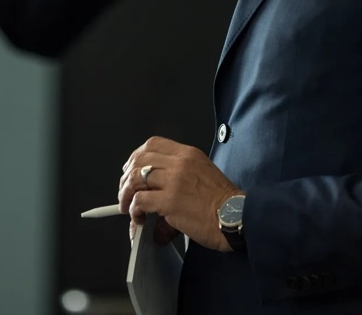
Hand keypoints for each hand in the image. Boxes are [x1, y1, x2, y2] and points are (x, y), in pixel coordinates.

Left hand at [118, 136, 241, 252]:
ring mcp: (174, 181)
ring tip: (127, 206)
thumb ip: (177, 178)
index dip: (136, 156)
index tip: (131, 168)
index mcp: (188, 154)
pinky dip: (134, 209)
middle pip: (139, 160)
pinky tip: (138, 217)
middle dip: (126, 176)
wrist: (237, 218)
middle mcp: (179, 163)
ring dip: (126, 194)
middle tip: (125, 190)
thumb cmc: (224, 203)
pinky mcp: (170, 201)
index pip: (153, 144)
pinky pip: (140, 200)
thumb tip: (156, 194)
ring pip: (135, 178)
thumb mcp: (203, 175)